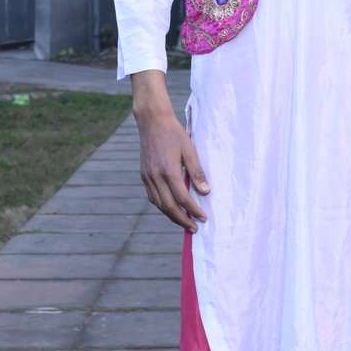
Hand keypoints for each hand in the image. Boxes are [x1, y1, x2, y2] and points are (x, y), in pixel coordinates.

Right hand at [137, 111, 209, 229]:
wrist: (152, 121)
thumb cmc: (174, 133)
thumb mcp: (190, 149)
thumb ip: (197, 171)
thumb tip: (206, 191)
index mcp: (169, 171)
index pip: (183, 198)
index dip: (193, 210)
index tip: (204, 218)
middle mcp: (156, 177)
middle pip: (169, 206)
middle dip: (183, 220)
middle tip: (195, 228)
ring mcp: (148, 177)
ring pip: (159, 204)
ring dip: (172, 216)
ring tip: (184, 222)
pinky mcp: (144, 175)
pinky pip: (152, 196)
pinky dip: (162, 206)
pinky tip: (170, 208)